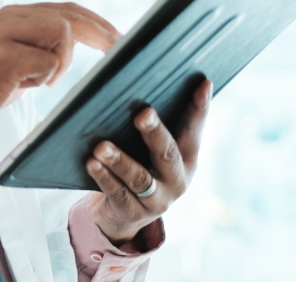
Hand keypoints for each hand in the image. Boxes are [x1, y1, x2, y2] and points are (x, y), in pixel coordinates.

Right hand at [0, 3, 120, 132]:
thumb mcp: (13, 57)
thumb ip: (37, 44)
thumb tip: (73, 44)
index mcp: (12, 15)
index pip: (63, 9)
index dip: (94, 21)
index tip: (115, 36)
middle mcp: (9, 17)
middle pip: (68, 15)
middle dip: (99, 33)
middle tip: (117, 48)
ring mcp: (5, 34)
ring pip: (62, 32)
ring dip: (63, 60)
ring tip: (42, 80)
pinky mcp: (5, 56)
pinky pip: (48, 61)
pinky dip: (44, 77)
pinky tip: (24, 86)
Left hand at [85, 78, 211, 243]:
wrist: (122, 215)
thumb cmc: (138, 166)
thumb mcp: (150, 149)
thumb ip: (151, 124)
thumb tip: (136, 81)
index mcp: (186, 158)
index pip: (194, 129)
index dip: (200, 107)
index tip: (203, 84)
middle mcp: (177, 179)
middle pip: (167, 153)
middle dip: (154, 132)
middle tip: (142, 114)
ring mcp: (157, 200)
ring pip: (139, 178)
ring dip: (120, 160)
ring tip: (101, 147)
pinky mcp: (133, 213)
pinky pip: (118, 194)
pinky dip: (105, 178)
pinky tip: (92, 163)